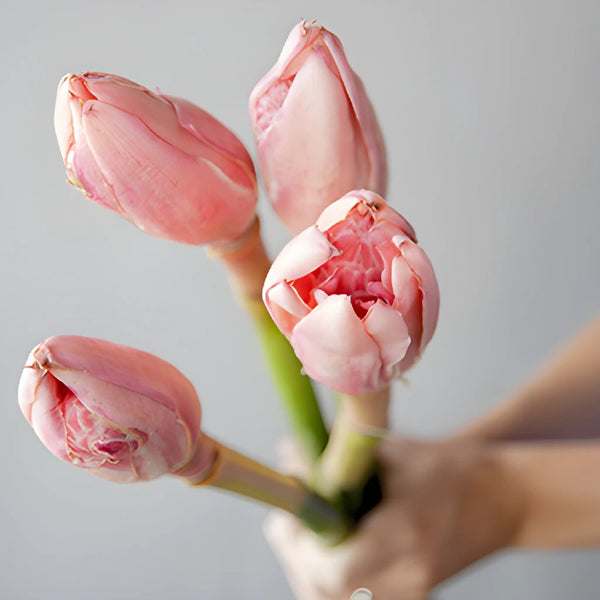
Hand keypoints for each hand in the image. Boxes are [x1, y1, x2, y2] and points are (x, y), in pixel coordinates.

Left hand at [265, 437, 523, 599]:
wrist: (505, 498)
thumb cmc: (452, 468)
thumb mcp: (394, 454)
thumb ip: (340, 460)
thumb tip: (288, 454)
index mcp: (407, 535)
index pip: (336, 569)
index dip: (301, 547)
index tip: (287, 518)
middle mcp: (409, 575)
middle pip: (328, 594)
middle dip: (298, 560)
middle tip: (284, 525)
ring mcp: (414, 593)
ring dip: (311, 573)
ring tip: (302, 537)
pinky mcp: (414, 597)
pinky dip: (332, 584)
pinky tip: (329, 554)